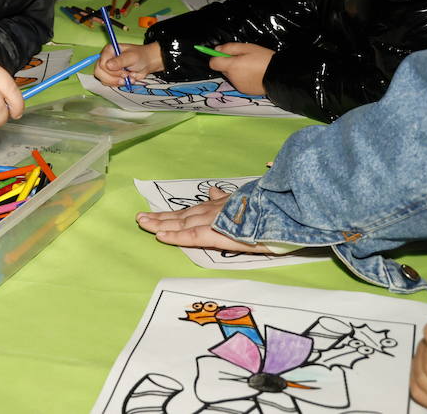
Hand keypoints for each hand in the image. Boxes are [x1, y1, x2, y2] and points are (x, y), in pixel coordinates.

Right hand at [93, 41, 162, 86]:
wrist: (147, 63)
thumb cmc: (140, 56)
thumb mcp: (132, 57)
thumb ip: (120, 61)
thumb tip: (108, 65)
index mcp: (109, 51)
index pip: (102, 64)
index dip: (112, 71)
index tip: (124, 73)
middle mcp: (105, 59)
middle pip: (99, 72)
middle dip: (113, 78)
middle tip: (125, 77)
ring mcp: (107, 68)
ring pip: (103, 79)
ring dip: (116, 82)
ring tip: (128, 78)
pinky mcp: (110, 75)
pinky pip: (108, 83)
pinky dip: (118, 84)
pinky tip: (126, 80)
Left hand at [136, 186, 276, 253]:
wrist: (286, 210)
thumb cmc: (272, 209)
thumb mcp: (248, 200)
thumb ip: (229, 197)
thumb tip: (214, 191)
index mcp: (221, 206)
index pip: (192, 211)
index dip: (172, 214)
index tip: (154, 214)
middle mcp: (214, 211)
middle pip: (181, 216)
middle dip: (159, 217)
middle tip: (140, 218)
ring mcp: (215, 220)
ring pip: (181, 223)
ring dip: (160, 223)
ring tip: (142, 223)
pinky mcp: (219, 232)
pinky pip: (193, 236)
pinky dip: (175, 236)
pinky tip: (160, 236)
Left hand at [208, 42, 272, 95]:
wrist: (279, 76)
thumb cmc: (265, 60)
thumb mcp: (248, 48)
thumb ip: (230, 48)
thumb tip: (217, 50)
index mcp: (232, 66)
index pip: (213, 63)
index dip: (216, 57)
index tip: (222, 53)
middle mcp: (233, 78)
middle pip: (223, 69)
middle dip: (230, 63)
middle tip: (244, 58)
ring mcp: (238, 86)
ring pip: (232, 76)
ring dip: (237, 71)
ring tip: (252, 66)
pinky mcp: (245, 91)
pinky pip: (239, 82)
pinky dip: (243, 78)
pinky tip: (254, 74)